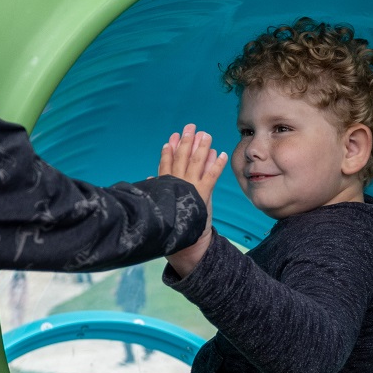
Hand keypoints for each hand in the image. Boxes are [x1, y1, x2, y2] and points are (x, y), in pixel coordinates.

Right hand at [159, 124, 224, 273]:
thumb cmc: (171, 226)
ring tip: (206, 135)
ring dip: (201, 147)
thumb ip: (158, 188)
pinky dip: (216, 164)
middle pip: (181, 158)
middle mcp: (177, 184)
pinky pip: (211, 176)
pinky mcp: (202, 194)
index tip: (172, 137)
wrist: (183, 244)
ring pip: (195, 162)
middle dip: (186, 141)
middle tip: (191, 127)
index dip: (170, 149)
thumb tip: (151, 176)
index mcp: (165, 186)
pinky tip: (221, 154)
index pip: (166, 163)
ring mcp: (190, 187)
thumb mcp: (160, 204)